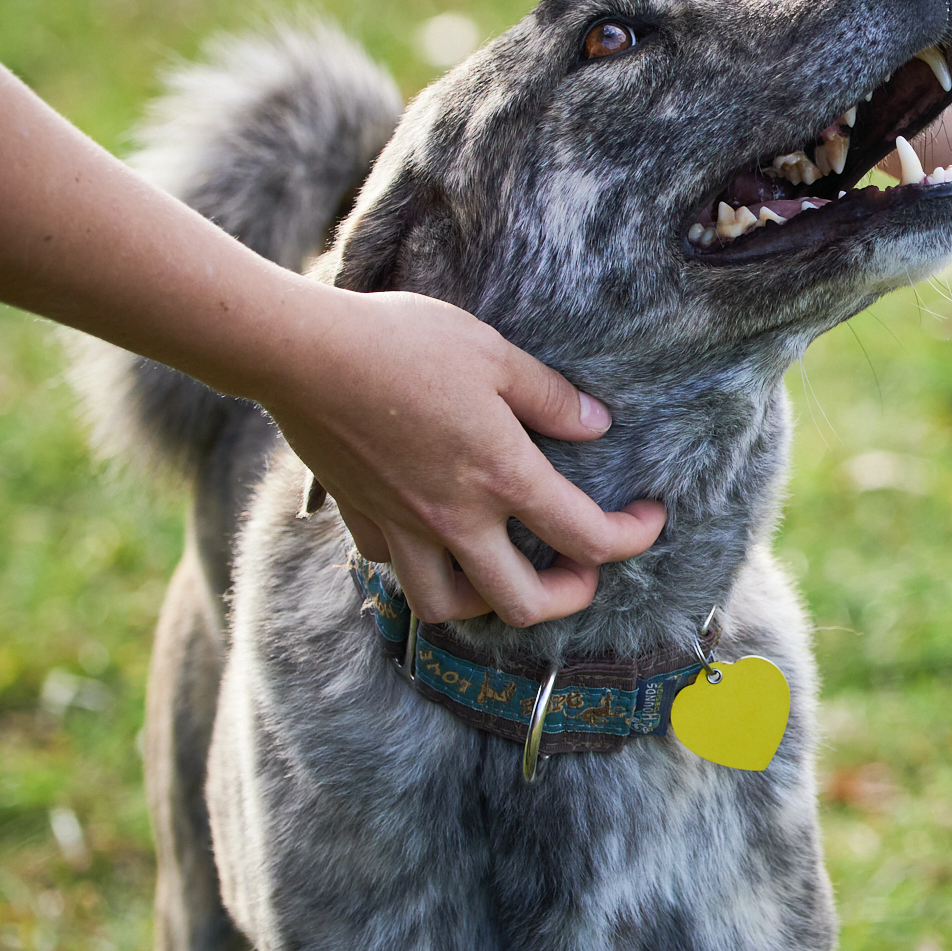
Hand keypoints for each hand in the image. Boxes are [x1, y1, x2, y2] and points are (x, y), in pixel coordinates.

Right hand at [255, 289, 665, 625]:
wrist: (302, 353)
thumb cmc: (401, 342)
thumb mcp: (494, 354)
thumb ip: (550, 398)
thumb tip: (597, 425)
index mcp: (500, 475)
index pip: (587, 536)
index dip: (633, 538)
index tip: (649, 519)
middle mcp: (454, 518)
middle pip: (522, 604)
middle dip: (569, 596)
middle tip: (583, 569)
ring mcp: (403, 528)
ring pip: (450, 608)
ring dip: (490, 602)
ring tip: (509, 571)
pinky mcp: (362, 520)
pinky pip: (398, 570)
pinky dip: (425, 567)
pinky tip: (437, 536)